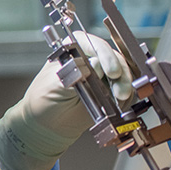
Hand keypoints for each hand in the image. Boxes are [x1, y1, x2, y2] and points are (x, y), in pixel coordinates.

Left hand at [0, 32, 132, 169]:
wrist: (46, 126)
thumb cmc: (43, 101)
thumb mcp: (54, 86)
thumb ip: (74, 75)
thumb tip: (96, 64)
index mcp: (71, 52)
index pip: (91, 43)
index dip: (103, 52)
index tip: (109, 69)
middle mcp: (89, 61)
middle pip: (113, 57)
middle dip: (120, 71)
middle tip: (119, 88)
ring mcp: (101, 76)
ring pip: (123, 73)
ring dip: (126, 84)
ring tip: (120, 97)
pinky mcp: (109, 93)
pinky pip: (125, 90)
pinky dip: (128, 96)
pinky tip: (121, 103)